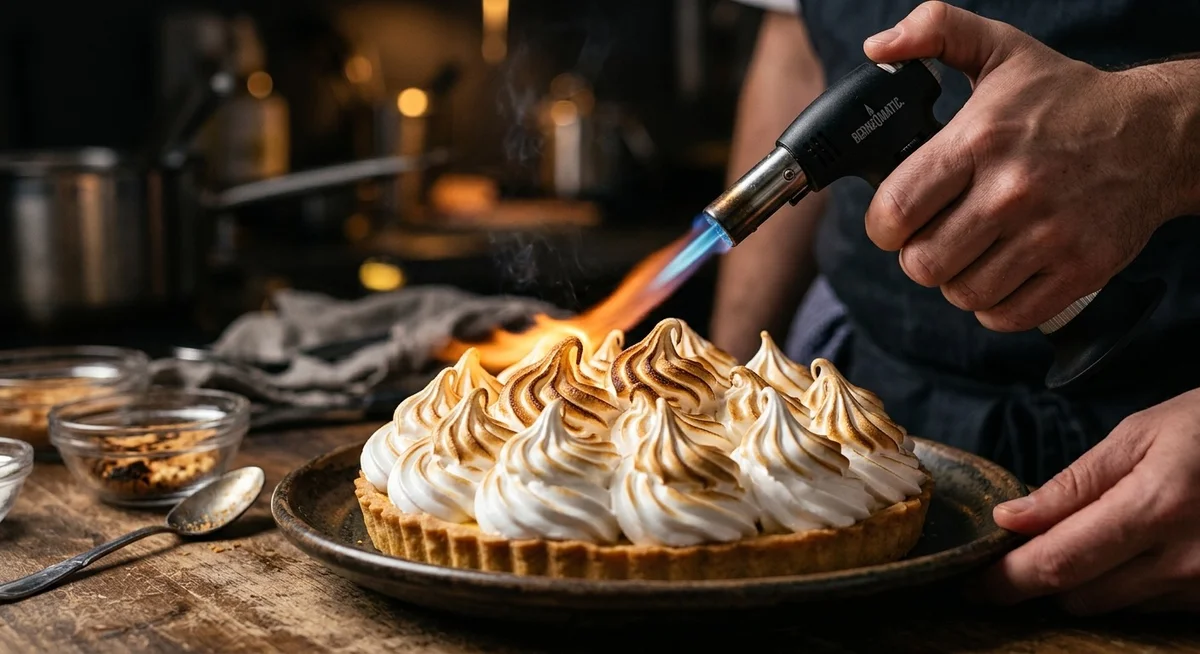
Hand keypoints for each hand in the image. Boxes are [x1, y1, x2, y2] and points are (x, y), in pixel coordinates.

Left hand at [860, 2, 1192, 331]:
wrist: (1158, 133)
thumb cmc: (1067, 98)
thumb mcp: (1000, 51)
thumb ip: (934, 32)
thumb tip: (876, 46)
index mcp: (980, 141)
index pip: (895, 211)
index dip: (883, 224)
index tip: (897, 219)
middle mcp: (1012, 191)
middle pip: (922, 264)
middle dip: (918, 255)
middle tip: (936, 236)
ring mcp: (1049, 236)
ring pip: (962, 294)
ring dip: (957, 279)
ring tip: (972, 252)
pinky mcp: (1080, 270)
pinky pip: (1006, 316)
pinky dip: (995, 304)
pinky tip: (1001, 272)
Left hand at [977, 388, 1199, 613]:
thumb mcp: (1142, 435)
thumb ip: (1075, 483)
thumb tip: (1012, 520)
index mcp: (1155, 506)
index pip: (1058, 562)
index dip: (1006, 580)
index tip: (972, 582)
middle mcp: (1183, 558)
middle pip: (1078, 595)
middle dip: (1040, 576)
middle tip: (1023, 548)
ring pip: (1112, 605)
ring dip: (1086, 579)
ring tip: (1093, 534)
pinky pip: (1151, 606)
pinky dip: (1129, 583)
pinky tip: (1138, 547)